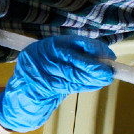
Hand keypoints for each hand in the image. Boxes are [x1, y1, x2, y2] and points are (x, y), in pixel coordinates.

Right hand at [0, 35, 114, 131]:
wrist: (24, 91)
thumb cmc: (46, 71)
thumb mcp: (58, 57)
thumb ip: (77, 55)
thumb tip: (106, 58)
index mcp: (48, 45)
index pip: (75, 42)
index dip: (94, 48)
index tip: (109, 55)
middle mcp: (43, 55)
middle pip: (73, 60)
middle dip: (93, 66)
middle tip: (109, 71)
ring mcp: (41, 72)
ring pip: (72, 75)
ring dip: (92, 78)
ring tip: (106, 78)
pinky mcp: (42, 87)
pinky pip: (69, 86)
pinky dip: (85, 85)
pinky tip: (96, 84)